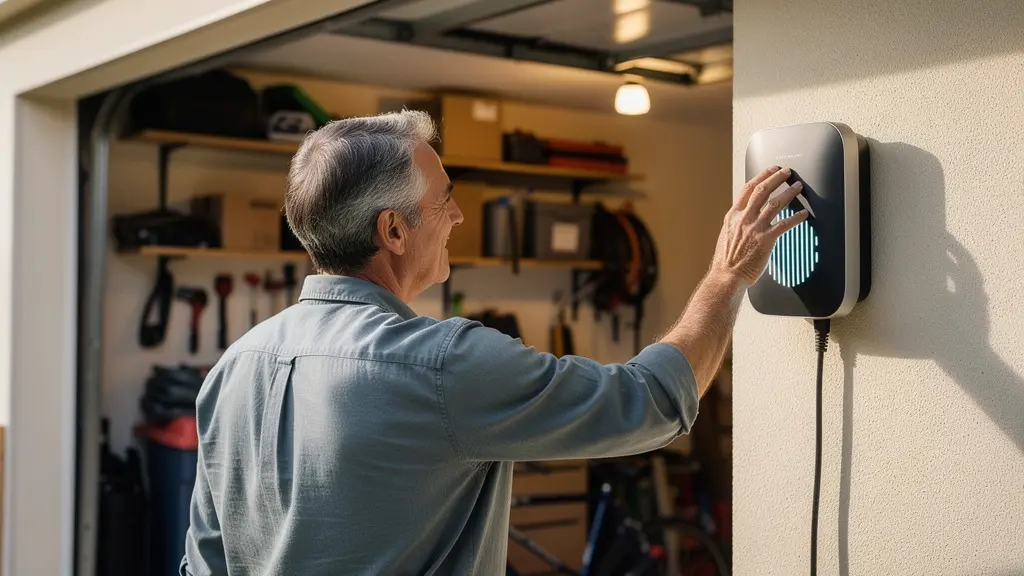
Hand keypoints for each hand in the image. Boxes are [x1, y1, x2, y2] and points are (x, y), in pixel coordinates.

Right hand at [710, 166, 808, 286]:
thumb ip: (738, 222)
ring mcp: (755, 228)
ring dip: (789, 193)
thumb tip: (747, 215)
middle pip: (763, 191)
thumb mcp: (727, 234)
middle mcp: (744, 219)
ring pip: (775, 204)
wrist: (727, 275)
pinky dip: (796, 217)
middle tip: (787, 173)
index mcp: (733, 215)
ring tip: (797, 187)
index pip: (748, 189)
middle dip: (777, 178)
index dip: (761, 176)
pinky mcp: (766, 240)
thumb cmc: (727, 259)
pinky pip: (784, 224)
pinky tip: (804, 214)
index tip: (771, 170)